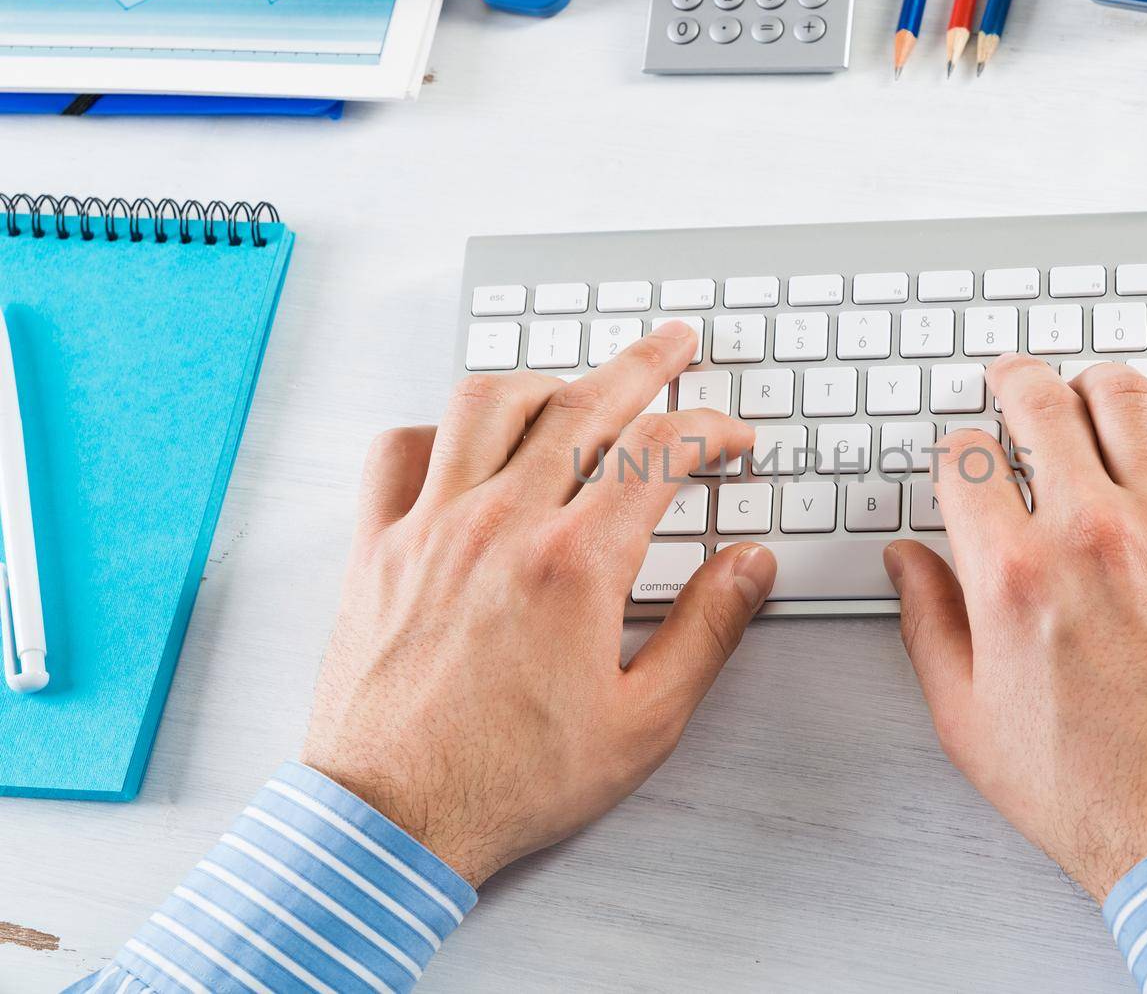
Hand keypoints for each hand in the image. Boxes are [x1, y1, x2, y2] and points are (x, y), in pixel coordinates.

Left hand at [300, 322, 775, 886]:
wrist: (392, 821)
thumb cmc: (509, 780)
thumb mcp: (644, 722)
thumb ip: (708, 631)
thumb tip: (750, 566)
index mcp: (574, 564)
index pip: (660, 453)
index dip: (711, 430)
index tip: (732, 437)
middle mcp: (500, 524)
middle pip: (584, 404)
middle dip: (644, 362)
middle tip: (676, 343)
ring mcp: (431, 527)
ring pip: (487, 405)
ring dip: (544, 381)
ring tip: (576, 385)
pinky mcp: (379, 548)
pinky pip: (398, 451)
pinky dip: (437, 429)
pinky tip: (464, 444)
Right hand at [886, 356, 1146, 900]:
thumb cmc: (1089, 791)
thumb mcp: (967, 719)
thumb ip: (928, 623)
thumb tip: (907, 560)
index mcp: (1012, 576)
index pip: (963, 460)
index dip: (953, 448)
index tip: (961, 458)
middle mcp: (1090, 536)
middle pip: (1039, 404)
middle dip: (1012, 381)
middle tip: (1009, 380)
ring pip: (1129, 400)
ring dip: (1096, 384)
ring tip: (1088, 393)